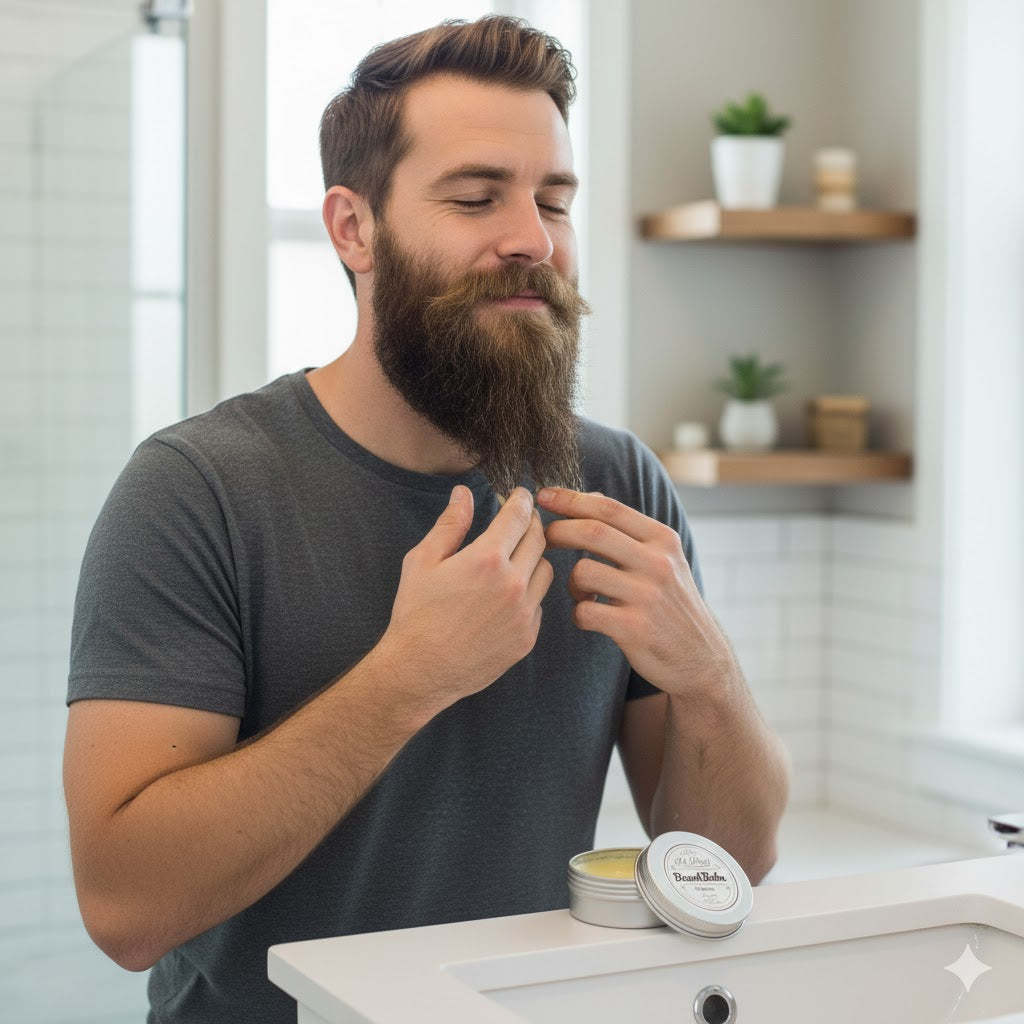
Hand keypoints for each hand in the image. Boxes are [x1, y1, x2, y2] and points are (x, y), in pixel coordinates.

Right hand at [379, 486, 552, 713]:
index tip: (520, 495)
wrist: (420, 670)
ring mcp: (524, 613)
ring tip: (515, 558)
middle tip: (522, 520)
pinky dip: (529, 593)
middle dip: (532, 523)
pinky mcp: (527, 637)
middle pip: (539, 539)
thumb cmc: (416, 614)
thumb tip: (464, 493)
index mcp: (486, 559)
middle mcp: (513, 584)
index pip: (518, 516)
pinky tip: (508, 595)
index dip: (521, 499)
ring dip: (534, 558)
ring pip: (546, 571)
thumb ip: (450, 525)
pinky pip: (539, 604)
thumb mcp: (423, 561)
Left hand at [538, 488, 735, 695]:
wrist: (702, 657)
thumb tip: (590, 496)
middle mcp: (658, 563)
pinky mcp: (635, 629)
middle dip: (559, 531)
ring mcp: (647, 597)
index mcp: (662, 540)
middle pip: (592, 532)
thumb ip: (629, 530)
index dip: (571, 499)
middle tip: (545, 539)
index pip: (609, 508)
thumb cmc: (672, 603)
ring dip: (571, 582)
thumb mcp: (664, 559)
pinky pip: (584, 611)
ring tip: (582, 593)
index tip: (544, 496)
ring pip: (583, 572)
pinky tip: (590, 616)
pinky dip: (578, 614)